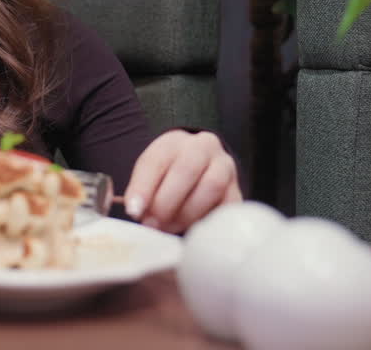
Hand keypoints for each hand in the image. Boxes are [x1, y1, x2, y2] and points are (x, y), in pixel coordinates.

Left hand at [122, 129, 240, 233]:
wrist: (201, 166)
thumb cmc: (169, 173)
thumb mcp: (150, 173)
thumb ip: (141, 190)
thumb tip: (137, 212)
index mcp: (173, 142)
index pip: (156, 160)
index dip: (143, 188)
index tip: (133, 211)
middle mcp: (203, 148)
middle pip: (186, 170)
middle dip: (166, 202)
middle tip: (152, 224)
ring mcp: (225, 167)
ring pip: (211, 186)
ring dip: (186, 213)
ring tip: (169, 228)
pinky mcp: (237, 189)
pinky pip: (228, 205)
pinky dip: (209, 220)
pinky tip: (192, 230)